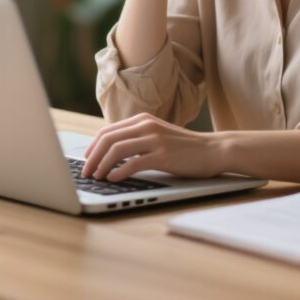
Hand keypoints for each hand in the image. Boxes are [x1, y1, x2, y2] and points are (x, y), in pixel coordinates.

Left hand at [81, 113, 222, 180]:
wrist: (212, 150)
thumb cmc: (184, 147)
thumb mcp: (157, 136)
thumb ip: (137, 138)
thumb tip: (111, 152)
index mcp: (143, 120)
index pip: (108, 131)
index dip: (93, 146)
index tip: (86, 160)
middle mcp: (146, 126)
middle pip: (108, 139)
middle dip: (92, 157)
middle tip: (86, 172)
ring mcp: (155, 139)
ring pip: (117, 150)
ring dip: (102, 165)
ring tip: (97, 177)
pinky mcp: (162, 155)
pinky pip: (133, 163)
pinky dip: (119, 172)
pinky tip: (114, 179)